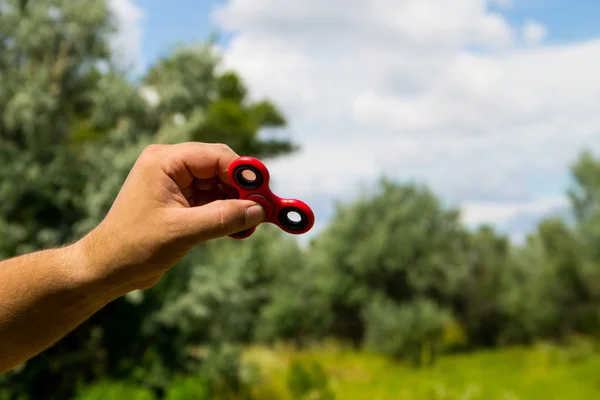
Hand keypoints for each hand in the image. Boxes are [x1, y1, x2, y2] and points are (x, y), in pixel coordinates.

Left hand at [76, 142, 264, 292]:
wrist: (108, 268)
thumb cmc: (136, 246)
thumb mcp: (183, 232)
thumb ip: (223, 218)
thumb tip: (259, 211)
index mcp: (165, 161)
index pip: (216, 156)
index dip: (244, 173)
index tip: (266, 193)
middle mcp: (171, 166)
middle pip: (220, 168)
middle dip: (243, 189)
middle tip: (264, 210)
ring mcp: (176, 183)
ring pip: (220, 185)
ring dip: (237, 203)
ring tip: (252, 224)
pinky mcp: (180, 201)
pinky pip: (212, 200)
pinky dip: (227, 213)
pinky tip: (240, 229)